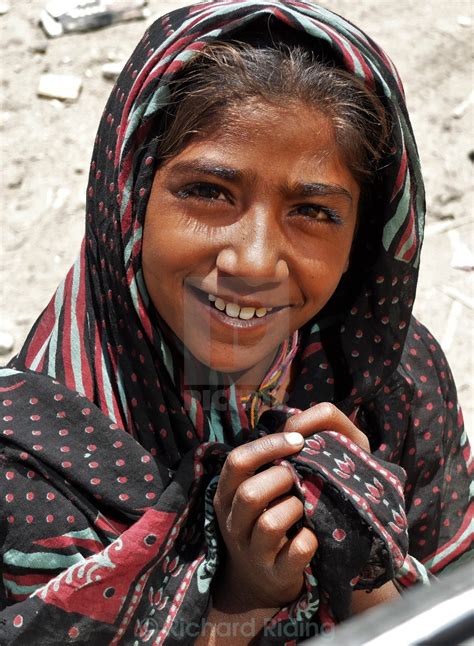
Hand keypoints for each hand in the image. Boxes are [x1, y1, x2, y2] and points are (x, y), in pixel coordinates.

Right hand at [212, 404, 369, 611]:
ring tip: (304, 507)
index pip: (237, 461)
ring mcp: (252, 551)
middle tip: (297, 478)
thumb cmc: (270, 515)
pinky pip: (294, 553)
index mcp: (227, 493)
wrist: (263, 578)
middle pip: (249, 493)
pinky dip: (309, 540)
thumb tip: (297, 423)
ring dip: (295, 509)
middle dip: (281, 479)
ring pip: (269, 524)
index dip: (268, 446)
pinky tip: (313, 534)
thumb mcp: (260, 487)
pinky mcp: (275, 574)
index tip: (298, 441)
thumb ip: (272, 458)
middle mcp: (233, 522)